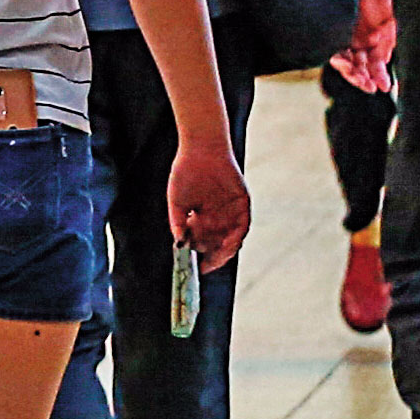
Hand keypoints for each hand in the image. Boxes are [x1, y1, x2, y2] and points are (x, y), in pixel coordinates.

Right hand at [165, 134, 252, 268]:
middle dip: (212, 256)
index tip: (194, 268)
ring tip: (217, 259)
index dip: (200, 256)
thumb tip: (180, 246)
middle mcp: (218, 217)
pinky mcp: (242, 204)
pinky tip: (229, 244)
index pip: (203, 242)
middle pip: (218, 243)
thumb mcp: (177, 202)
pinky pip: (242, 225)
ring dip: (225, 250)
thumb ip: (179, 223)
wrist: (201, 150)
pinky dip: (236, 236)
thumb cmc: (185, 173)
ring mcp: (231, 211)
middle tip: (205, 266)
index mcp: (202, 217)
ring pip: (232, 238)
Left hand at [334, 0, 395, 95]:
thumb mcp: (390, 21)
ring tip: (359, 78)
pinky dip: (340, 59)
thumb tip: (386, 61)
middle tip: (369, 86)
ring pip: (345, 62)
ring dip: (352, 73)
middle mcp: (357, 43)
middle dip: (363, 78)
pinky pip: (332, 49)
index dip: (379, 76)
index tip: (385, 87)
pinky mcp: (331, 31)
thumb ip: (387, 42)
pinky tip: (346, 63)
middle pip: (359, 67)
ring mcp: (343, 38)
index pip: (375, 65)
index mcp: (373, 42)